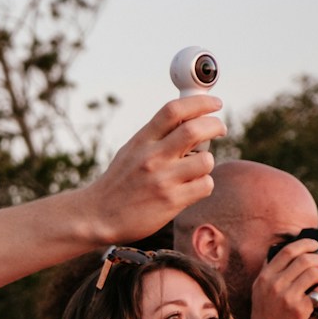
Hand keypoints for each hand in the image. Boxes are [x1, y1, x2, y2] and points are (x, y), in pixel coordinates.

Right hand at [87, 96, 225, 244]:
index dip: (200, 102)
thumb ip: (156, 137)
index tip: (215, 104)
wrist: (98, 216)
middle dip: (216, 126)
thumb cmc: (119, 183)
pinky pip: (205, 185)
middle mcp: (152, 157)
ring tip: (194, 168)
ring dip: (207, 162)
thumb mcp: (130, 152)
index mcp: (141, 141)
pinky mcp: (172, 201)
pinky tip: (189, 188)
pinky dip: (203, 184)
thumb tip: (189, 121)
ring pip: (206, 160)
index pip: (173, 111)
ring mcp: (163, 179)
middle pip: (195, 129)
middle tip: (219, 130)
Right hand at [249, 237, 317, 318]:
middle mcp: (274, 284)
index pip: (288, 251)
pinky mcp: (300, 309)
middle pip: (305, 260)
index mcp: (265, 276)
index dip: (305, 245)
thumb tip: (285, 252)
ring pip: (315, 274)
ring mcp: (287, 296)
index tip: (315, 245)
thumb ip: (270, 271)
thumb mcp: (260, 288)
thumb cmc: (267, 311)